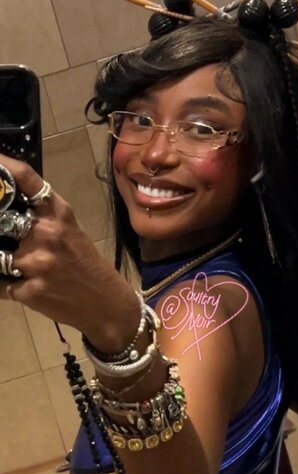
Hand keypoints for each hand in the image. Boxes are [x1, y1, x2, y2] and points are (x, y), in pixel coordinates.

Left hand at [0, 153, 139, 344]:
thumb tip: (3, 201)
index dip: (2, 166)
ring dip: (3, 261)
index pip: (24, 178)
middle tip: (8, 237)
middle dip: (1, 229)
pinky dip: (5, 285)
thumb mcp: (71, 232)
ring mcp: (38, 262)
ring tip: (20, 269)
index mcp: (60, 214)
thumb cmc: (89, 268)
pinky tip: (20, 286)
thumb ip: (41, 215)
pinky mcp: (31, 290)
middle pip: (0, 217)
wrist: (110, 308)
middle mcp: (48, 233)